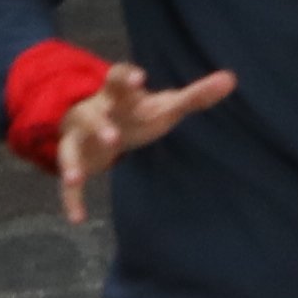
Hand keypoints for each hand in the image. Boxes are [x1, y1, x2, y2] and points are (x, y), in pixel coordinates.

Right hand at [50, 59, 237, 221]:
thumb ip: (196, 95)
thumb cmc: (137, 112)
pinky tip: (78, 219)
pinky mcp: (76, 162)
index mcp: (118, 95)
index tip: (139, 78)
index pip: (117, 78)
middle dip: (100, 125)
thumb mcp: (163, 104)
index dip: (126, 77)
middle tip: (114, 138)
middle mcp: (94, 114)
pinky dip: (70, 199)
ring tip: (76, 176)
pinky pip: (66, 183)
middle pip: (92, 115)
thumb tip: (231, 79)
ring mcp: (80, 139)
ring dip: (71, 160)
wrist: (94, 124)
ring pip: (69, 147)